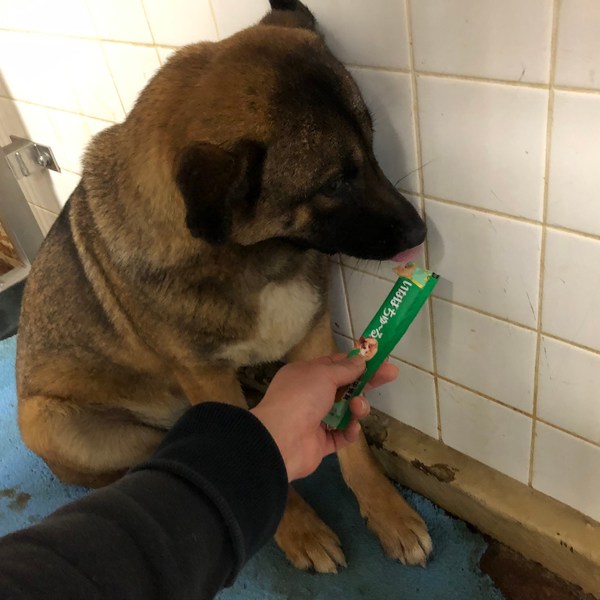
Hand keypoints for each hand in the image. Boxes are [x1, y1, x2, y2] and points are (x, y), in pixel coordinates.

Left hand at [250, 353, 398, 480]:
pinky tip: (351, 428)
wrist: (280, 439)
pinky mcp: (322, 443)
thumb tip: (360, 361)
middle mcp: (310, 395)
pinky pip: (342, 435)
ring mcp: (316, 420)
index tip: (379, 359)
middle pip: (345, 387)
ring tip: (357, 408)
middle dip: (367, 381)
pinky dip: (349, 431)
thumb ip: (345, 369)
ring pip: (347, 411)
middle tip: (392, 374)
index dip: (357, 362)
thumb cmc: (300, 398)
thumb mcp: (323, 375)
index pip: (335, 365)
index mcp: (305, 375)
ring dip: (357, 408)